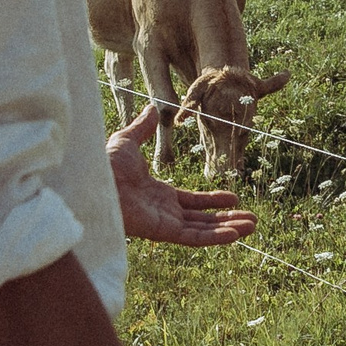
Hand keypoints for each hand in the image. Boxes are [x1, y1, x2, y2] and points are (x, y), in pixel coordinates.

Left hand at [110, 105, 256, 246]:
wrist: (93, 179)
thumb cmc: (104, 163)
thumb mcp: (127, 140)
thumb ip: (142, 128)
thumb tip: (152, 108)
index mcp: (157, 195)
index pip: (191, 202)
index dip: (212, 201)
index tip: (233, 198)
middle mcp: (163, 212)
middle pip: (202, 220)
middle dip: (227, 219)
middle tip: (252, 220)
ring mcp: (163, 223)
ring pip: (202, 230)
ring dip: (228, 228)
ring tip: (253, 226)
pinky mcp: (162, 232)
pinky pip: (193, 237)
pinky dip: (215, 237)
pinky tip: (235, 235)